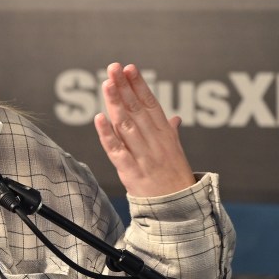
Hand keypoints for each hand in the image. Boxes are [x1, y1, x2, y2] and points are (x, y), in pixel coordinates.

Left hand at [94, 63, 195, 196]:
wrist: (178, 210)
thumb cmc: (176, 179)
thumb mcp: (177, 153)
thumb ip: (170, 133)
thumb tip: (173, 117)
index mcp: (166, 135)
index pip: (150, 104)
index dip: (138, 85)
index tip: (128, 68)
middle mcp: (154, 142)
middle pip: (136, 110)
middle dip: (124, 87)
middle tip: (113, 68)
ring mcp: (143, 156)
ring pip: (126, 126)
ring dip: (115, 104)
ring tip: (106, 85)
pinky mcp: (131, 172)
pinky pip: (117, 151)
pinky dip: (107, 135)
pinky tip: (99, 119)